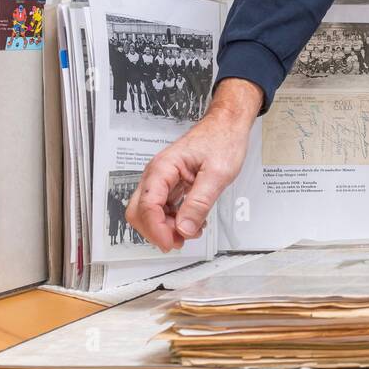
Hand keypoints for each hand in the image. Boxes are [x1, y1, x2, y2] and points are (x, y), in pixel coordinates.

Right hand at [126, 77, 262, 250]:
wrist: (228, 124)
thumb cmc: (223, 139)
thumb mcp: (217, 174)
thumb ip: (199, 203)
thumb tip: (184, 229)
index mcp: (163, 168)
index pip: (147, 206)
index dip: (156, 229)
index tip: (172, 243)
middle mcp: (158, 174)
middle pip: (140, 211)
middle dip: (156, 231)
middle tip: (179, 242)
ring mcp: (163, 179)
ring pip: (151, 212)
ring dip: (165, 227)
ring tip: (191, 231)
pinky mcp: (172, 183)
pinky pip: (164, 207)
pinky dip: (173, 219)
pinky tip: (192, 222)